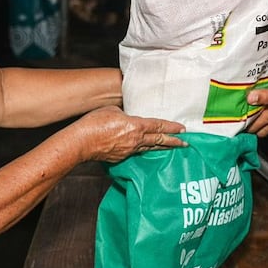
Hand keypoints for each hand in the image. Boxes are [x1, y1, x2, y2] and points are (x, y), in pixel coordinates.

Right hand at [72, 106, 186, 163]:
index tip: (182, 129)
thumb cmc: (94, 123)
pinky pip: (137, 152)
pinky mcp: (121, 157)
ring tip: (172, 148)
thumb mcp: (112, 110)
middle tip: (185, 143)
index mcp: (136, 126)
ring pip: (150, 148)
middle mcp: (136, 140)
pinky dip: (145, 150)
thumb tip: (127, 118)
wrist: (81, 142)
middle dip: (174, 141)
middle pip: (159, 140)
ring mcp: (129, 150)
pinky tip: (146, 150)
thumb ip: (124, 114)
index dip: (172, 127)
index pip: (159, 126)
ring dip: (162, 148)